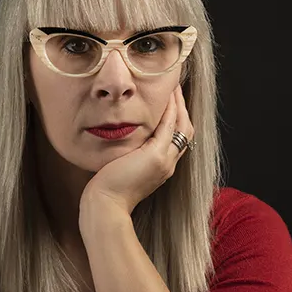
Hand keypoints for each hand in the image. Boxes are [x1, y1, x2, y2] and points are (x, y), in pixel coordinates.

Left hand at [80, 84, 194, 215]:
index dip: (177, 119)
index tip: (171, 102)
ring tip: (174, 86)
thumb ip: (129, 155)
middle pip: (186, 131)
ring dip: (179, 104)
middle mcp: (168, 164)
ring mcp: (165, 161)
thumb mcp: (123, 168)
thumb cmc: (107, 190)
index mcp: (162, 168)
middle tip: (176, 89)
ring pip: (181, 126)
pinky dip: (170, 109)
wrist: (106, 205)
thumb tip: (123, 142)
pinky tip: (167, 95)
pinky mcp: (156, 156)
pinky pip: (169, 126)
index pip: (177, 138)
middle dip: (182, 108)